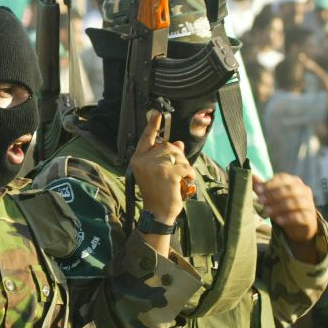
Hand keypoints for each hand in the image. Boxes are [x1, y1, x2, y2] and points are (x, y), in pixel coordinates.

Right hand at [130, 111, 195, 225]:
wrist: (158, 213)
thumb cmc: (158, 193)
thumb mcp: (158, 172)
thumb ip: (165, 156)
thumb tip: (178, 143)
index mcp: (138, 159)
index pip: (146, 138)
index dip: (152, 126)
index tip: (158, 114)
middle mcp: (143, 160)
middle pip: (168, 146)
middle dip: (177, 157)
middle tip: (176, 173)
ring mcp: (155, 166)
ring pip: (178, 155)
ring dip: (184, 167)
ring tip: (179, 180)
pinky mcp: (167, 173)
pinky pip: (185, 166)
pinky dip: (189, 175)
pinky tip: (183, 183)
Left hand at [254, 173, 317, 253]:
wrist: (299, 225)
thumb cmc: (283, 206)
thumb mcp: (272, 196)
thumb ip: (263, 187)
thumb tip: (252, 176)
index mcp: (294, 181)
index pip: (283, 178)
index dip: (270, 184)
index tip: (257, 190)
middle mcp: (304, 190)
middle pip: (289, 190)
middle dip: (273, 195)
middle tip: (260, 201)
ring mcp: (309, 203)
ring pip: (295, 203)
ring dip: (279, 207)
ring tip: (267, 211)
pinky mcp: (310, 217)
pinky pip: (300, 216)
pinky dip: (288, 218)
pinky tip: (278, 221)